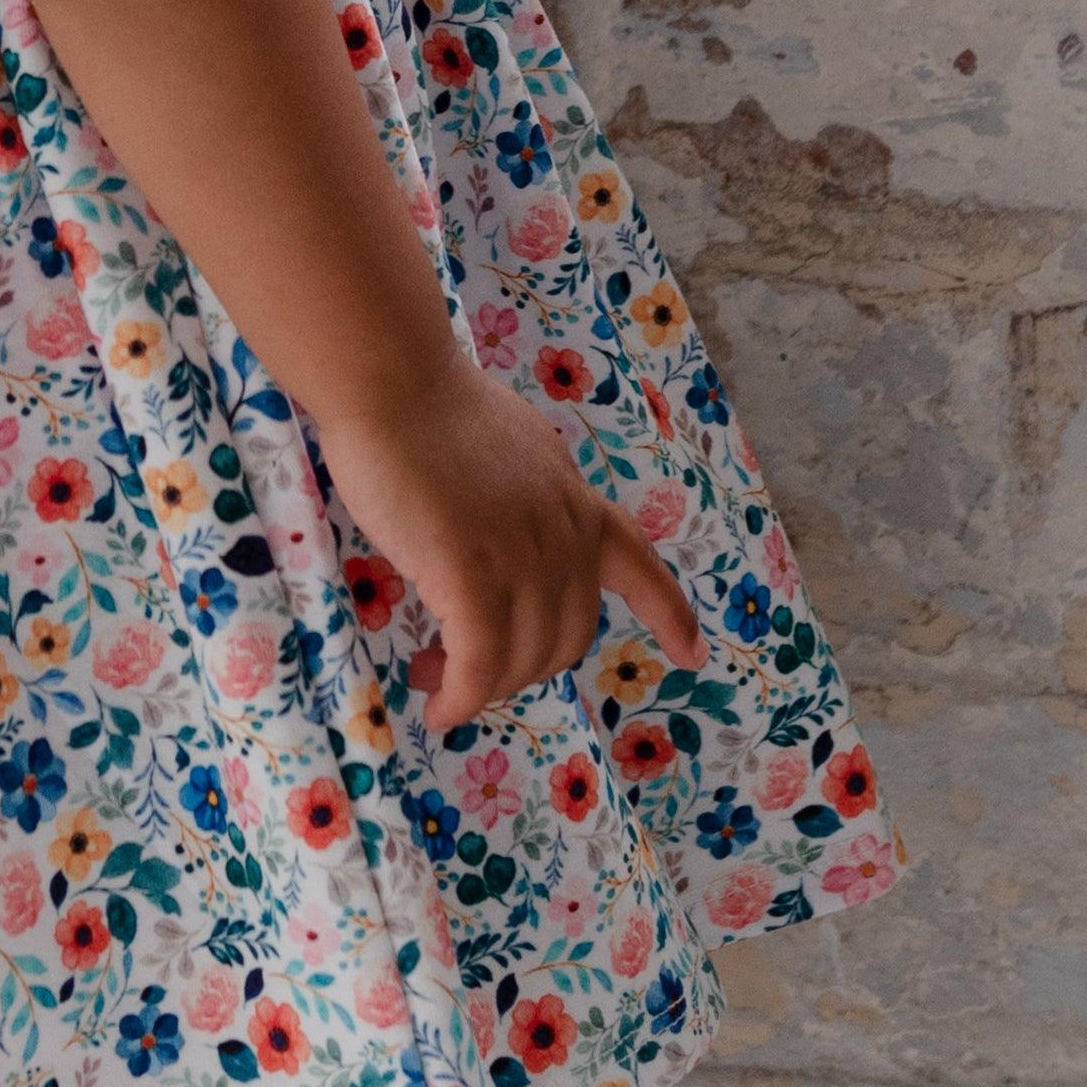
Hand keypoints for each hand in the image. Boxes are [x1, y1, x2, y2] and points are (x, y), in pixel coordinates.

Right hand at [317, 344, 702, 737]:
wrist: (394, 382)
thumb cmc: (433, 408)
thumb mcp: (510, 452)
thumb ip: (526, 498)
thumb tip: (508, 533)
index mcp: (575, 501)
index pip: (637, 562)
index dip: (668, 613)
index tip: (693, 653)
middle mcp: (563, 533)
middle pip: (566, 636)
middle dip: (520, 669)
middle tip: (461, 666)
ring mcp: (522, 554)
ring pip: (523, 657)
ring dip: (482, 686)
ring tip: (434, 677)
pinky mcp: (471, 572)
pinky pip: (479, 661)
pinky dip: (462, 696)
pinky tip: (440, 704)